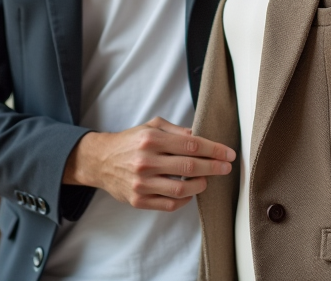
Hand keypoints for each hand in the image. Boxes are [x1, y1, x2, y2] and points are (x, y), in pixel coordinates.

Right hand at [63, 116, 234, 211]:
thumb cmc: (131, 142)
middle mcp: (146, 161)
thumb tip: (201, 136)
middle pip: (190, 166)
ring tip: (207, 180)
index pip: (192, 144)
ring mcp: (141, 183)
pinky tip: (190, 191)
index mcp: (151, 139)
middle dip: (214, 167)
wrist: (101, 160)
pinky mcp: (138, 200)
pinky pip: (169, 204)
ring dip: (201, 185)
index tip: (228, 154)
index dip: (214, 150)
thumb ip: (177, 131)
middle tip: (226, 168)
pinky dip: (185, 199)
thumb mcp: (152, 126)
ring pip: (181, 188)